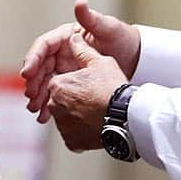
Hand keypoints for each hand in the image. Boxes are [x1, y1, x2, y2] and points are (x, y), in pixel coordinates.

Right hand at [22, 0, 140, 122]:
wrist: (136, 58)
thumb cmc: (123, 39)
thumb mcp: (109, 28)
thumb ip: (92, 19)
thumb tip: (80, 3)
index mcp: (66, 36)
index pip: (43, 46)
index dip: (33, 59)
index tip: (28, 73)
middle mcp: (63, 51)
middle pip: (40, 67)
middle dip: (33, 82)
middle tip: (31, 96)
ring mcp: (66, 67)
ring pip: (45, 81)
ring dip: (38, 96)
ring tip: (36, 109)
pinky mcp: (72, 81)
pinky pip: (56, 92)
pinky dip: (50, 103)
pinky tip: (46, 115)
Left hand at [46, 33, 128, 150]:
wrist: (125, 117)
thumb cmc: (113, 89)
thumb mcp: (99, 62)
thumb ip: (82, 50)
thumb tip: (74, 38)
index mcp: (57, 86)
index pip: (59, 82)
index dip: (75, 83)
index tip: (88, 85)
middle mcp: (55, 106)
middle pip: (60, 101)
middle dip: (74, 100)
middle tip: (94, 99)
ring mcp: (63, 126)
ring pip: (66, 119)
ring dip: (77, 116)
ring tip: (97, 112)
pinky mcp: (72, 141)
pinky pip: (73, 136)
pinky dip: (81, 132)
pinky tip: (95, 125)